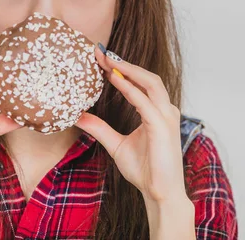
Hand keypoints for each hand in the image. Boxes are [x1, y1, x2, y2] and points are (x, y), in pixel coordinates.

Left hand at [74, 44, 186, 203]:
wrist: (159, 193)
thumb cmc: (145, 170)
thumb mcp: (115, 145)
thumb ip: (99, 128)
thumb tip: (78, 116)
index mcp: (157, 112)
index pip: (140, 82)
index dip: (121, 69)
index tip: (100, 58)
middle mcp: (165, 110)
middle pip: (146, 76)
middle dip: (123, 63)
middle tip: (100, 52)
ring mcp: (166, 117)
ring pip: (150, 82)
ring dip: (128, 69)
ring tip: (107, 60)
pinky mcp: (162, 127)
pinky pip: (144, 102)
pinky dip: (129, 88)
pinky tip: (113, 80)